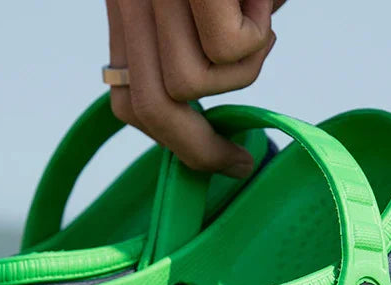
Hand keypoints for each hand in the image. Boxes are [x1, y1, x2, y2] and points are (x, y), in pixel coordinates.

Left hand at [106, 0, 283, 177]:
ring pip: (187, 83)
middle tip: (240, 162)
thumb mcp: (207, 8)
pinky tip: (264, 2)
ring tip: (261, 23)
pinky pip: (224, 48)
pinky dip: (257, 39)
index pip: (128, 101)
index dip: (169, 140)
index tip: (211, 158)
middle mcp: (130, 1)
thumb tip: (209, 125)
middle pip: (150, 107)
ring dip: (241, 71)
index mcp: (127, 9)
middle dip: (199, 147)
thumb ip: (196, 53)